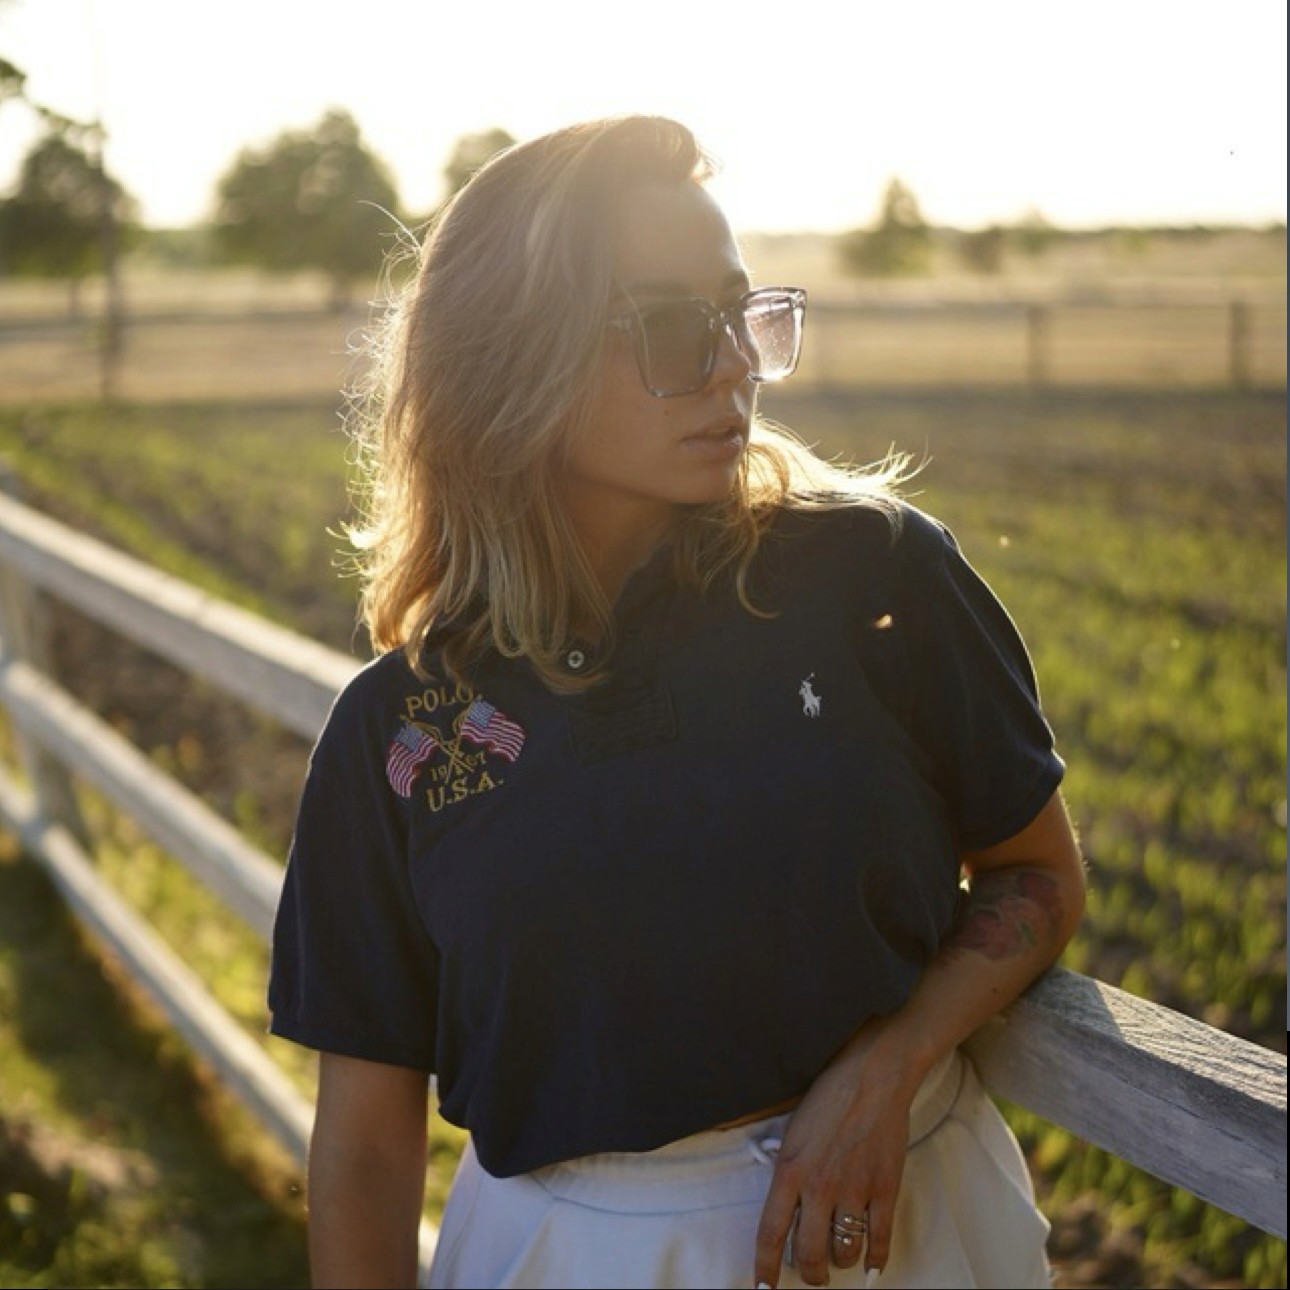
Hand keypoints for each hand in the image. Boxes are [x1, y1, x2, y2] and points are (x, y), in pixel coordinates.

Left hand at [753, 1026, 918, 1287]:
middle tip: (813, 1274)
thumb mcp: (793, 1128)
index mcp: (790, 1170)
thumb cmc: (829, 1093)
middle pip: (809, 1255)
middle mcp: (819, 1187)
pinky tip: (872, 1265)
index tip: (764, 1288)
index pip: (770, 1233)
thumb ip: (787, 1167)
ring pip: (844, 1253)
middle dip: (809, 1274)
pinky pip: (879, 1240)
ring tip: (839, 1256)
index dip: (765, 1268)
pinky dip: (876, 1259)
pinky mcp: (885, 1190)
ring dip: (841, 1262)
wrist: (874, 1074)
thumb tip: (784, 1201)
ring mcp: (854, 1191)